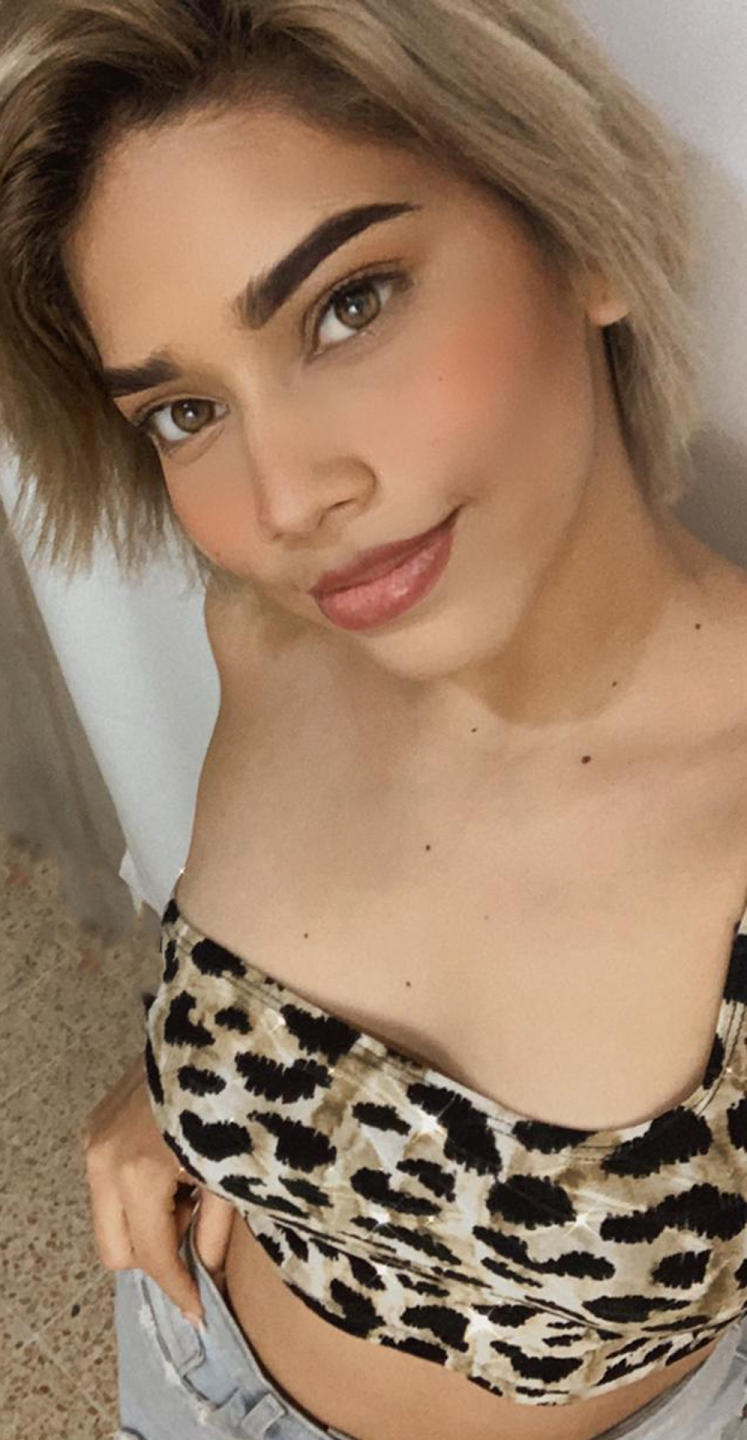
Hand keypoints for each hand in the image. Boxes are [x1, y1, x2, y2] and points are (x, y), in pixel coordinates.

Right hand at [83, 1051, 234, 1323]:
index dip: (179, 1290)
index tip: (201, 1313)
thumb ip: (215, 1232)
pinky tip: (173, 1165)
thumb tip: (206, 1278)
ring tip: (189, 1189)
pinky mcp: (96, 1122)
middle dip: (154, 1258)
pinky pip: (109, 1183)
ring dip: (147, 1222)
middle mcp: (103, 1161)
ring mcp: (94, 1139)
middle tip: (195, 1238)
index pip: (153, 1257)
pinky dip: (139, 1191)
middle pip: (115, 1250)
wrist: (216, 1027)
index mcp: (139, 1174)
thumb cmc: (235, 1098)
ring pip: (110, 1217)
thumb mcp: (234, 1172)